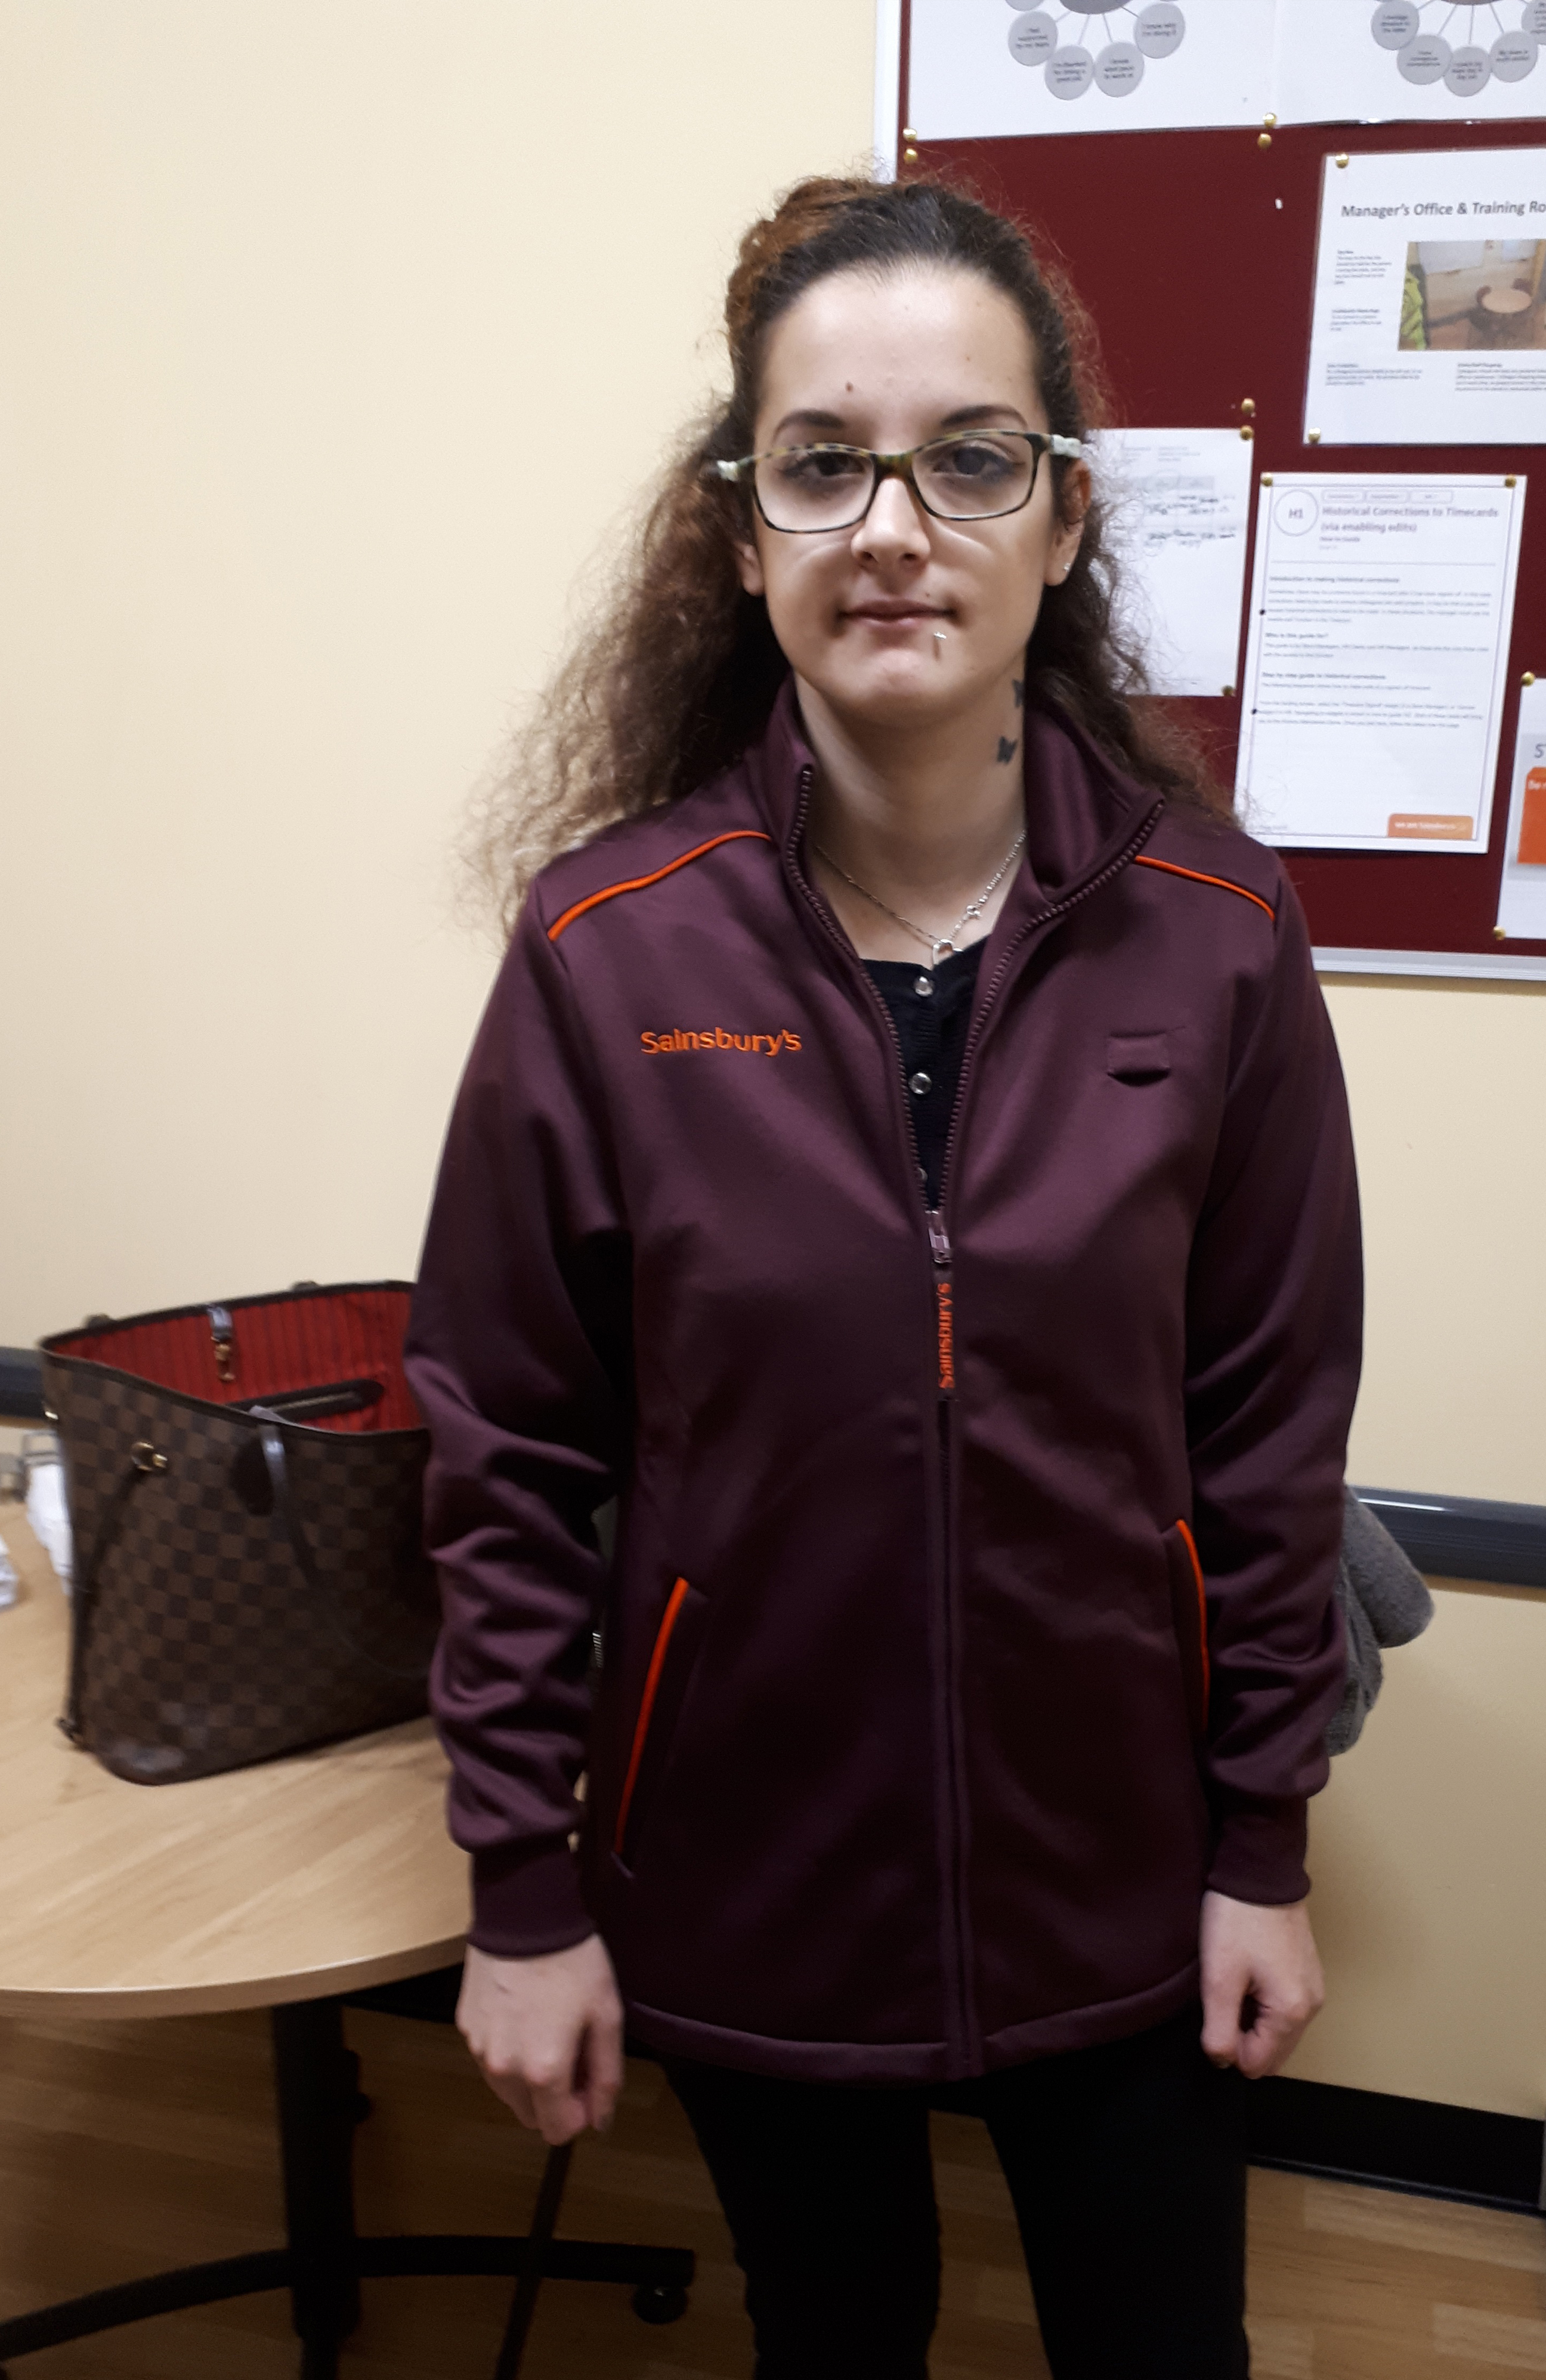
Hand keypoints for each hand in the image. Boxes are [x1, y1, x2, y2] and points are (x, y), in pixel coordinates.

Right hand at [456, 1934, 624, 2143]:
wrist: (525, 1914)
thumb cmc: (572, 1962)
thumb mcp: (606, 2016)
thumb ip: (606, 2075)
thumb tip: (600, 2120)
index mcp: (542, 2072)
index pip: (557, 2131)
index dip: (580, 2112)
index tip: (590, 2079)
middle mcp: (504, 2070)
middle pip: (530, 2115)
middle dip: (554, 2097)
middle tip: (573, 2051)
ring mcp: (479, 2049)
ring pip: (508, 2089)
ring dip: (529, 2076)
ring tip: (548, 2027)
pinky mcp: (466, 2027)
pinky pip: (491, 2057)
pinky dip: (509, 2049)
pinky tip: (525, 2012)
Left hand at [1199, 1889, 1323, 2079]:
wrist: (1261, 1870)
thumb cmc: (1238, 1919)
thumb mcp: (1219, 1978)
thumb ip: (1220, 2029)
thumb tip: (1222, 2060)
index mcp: (1292, 2013)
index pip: (1257, 2064)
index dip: (1227, 2046)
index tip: (1215, 2009)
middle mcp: (1311, 2007)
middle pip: (1272, 2053)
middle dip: (1243, 2037)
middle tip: (1223, 1997)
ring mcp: (1312, 1989)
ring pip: (1278, 2032)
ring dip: (1251, 2020)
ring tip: (1234, 1983)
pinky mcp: (1306, 1974)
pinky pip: (1284, 2010)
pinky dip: (1263, 2005)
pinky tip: (1246, 1975)